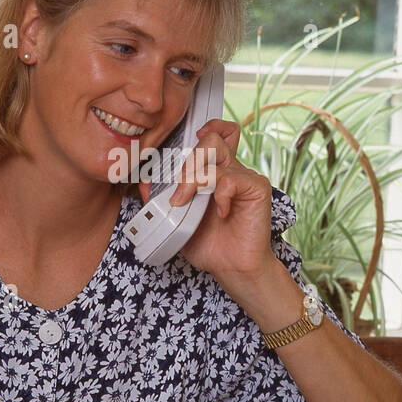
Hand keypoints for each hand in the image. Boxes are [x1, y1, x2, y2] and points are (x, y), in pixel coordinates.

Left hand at [140, 118, 275, 284]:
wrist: (232, 268)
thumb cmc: (209, 244)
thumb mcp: (175, 220)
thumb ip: (160, 200)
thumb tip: (145, 182)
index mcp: (214, 172)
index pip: (213, 135)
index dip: (200, 132)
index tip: (180, 147)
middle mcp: (230, 169)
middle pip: (211, 139)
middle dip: (187, 160)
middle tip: (178, 189)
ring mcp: (244, 177)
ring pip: (217, 152)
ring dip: (194, 177)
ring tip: (186, 202)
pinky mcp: (257, 189)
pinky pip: (231, 179)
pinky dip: (219, 194)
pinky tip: (220, 212)